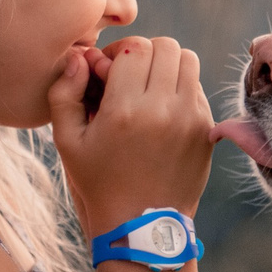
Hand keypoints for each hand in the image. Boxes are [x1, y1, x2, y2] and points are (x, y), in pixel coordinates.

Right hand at [47, 36, 216, 236]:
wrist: (140, 225)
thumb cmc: (98, 182)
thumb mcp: (67, 141)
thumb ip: (64, 92)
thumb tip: (80, 57)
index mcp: (125, 110)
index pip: (135, 47)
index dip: (119, 52)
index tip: (108, 70)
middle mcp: (163, 110)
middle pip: (166, 46)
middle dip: (145, 54)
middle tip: (129, 76)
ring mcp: (191, 119)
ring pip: (188, 61)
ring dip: (167, 66)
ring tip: (148, 89)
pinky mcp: (206, 130)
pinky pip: (198, 89)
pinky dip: (180, 89)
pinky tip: (161, 112)